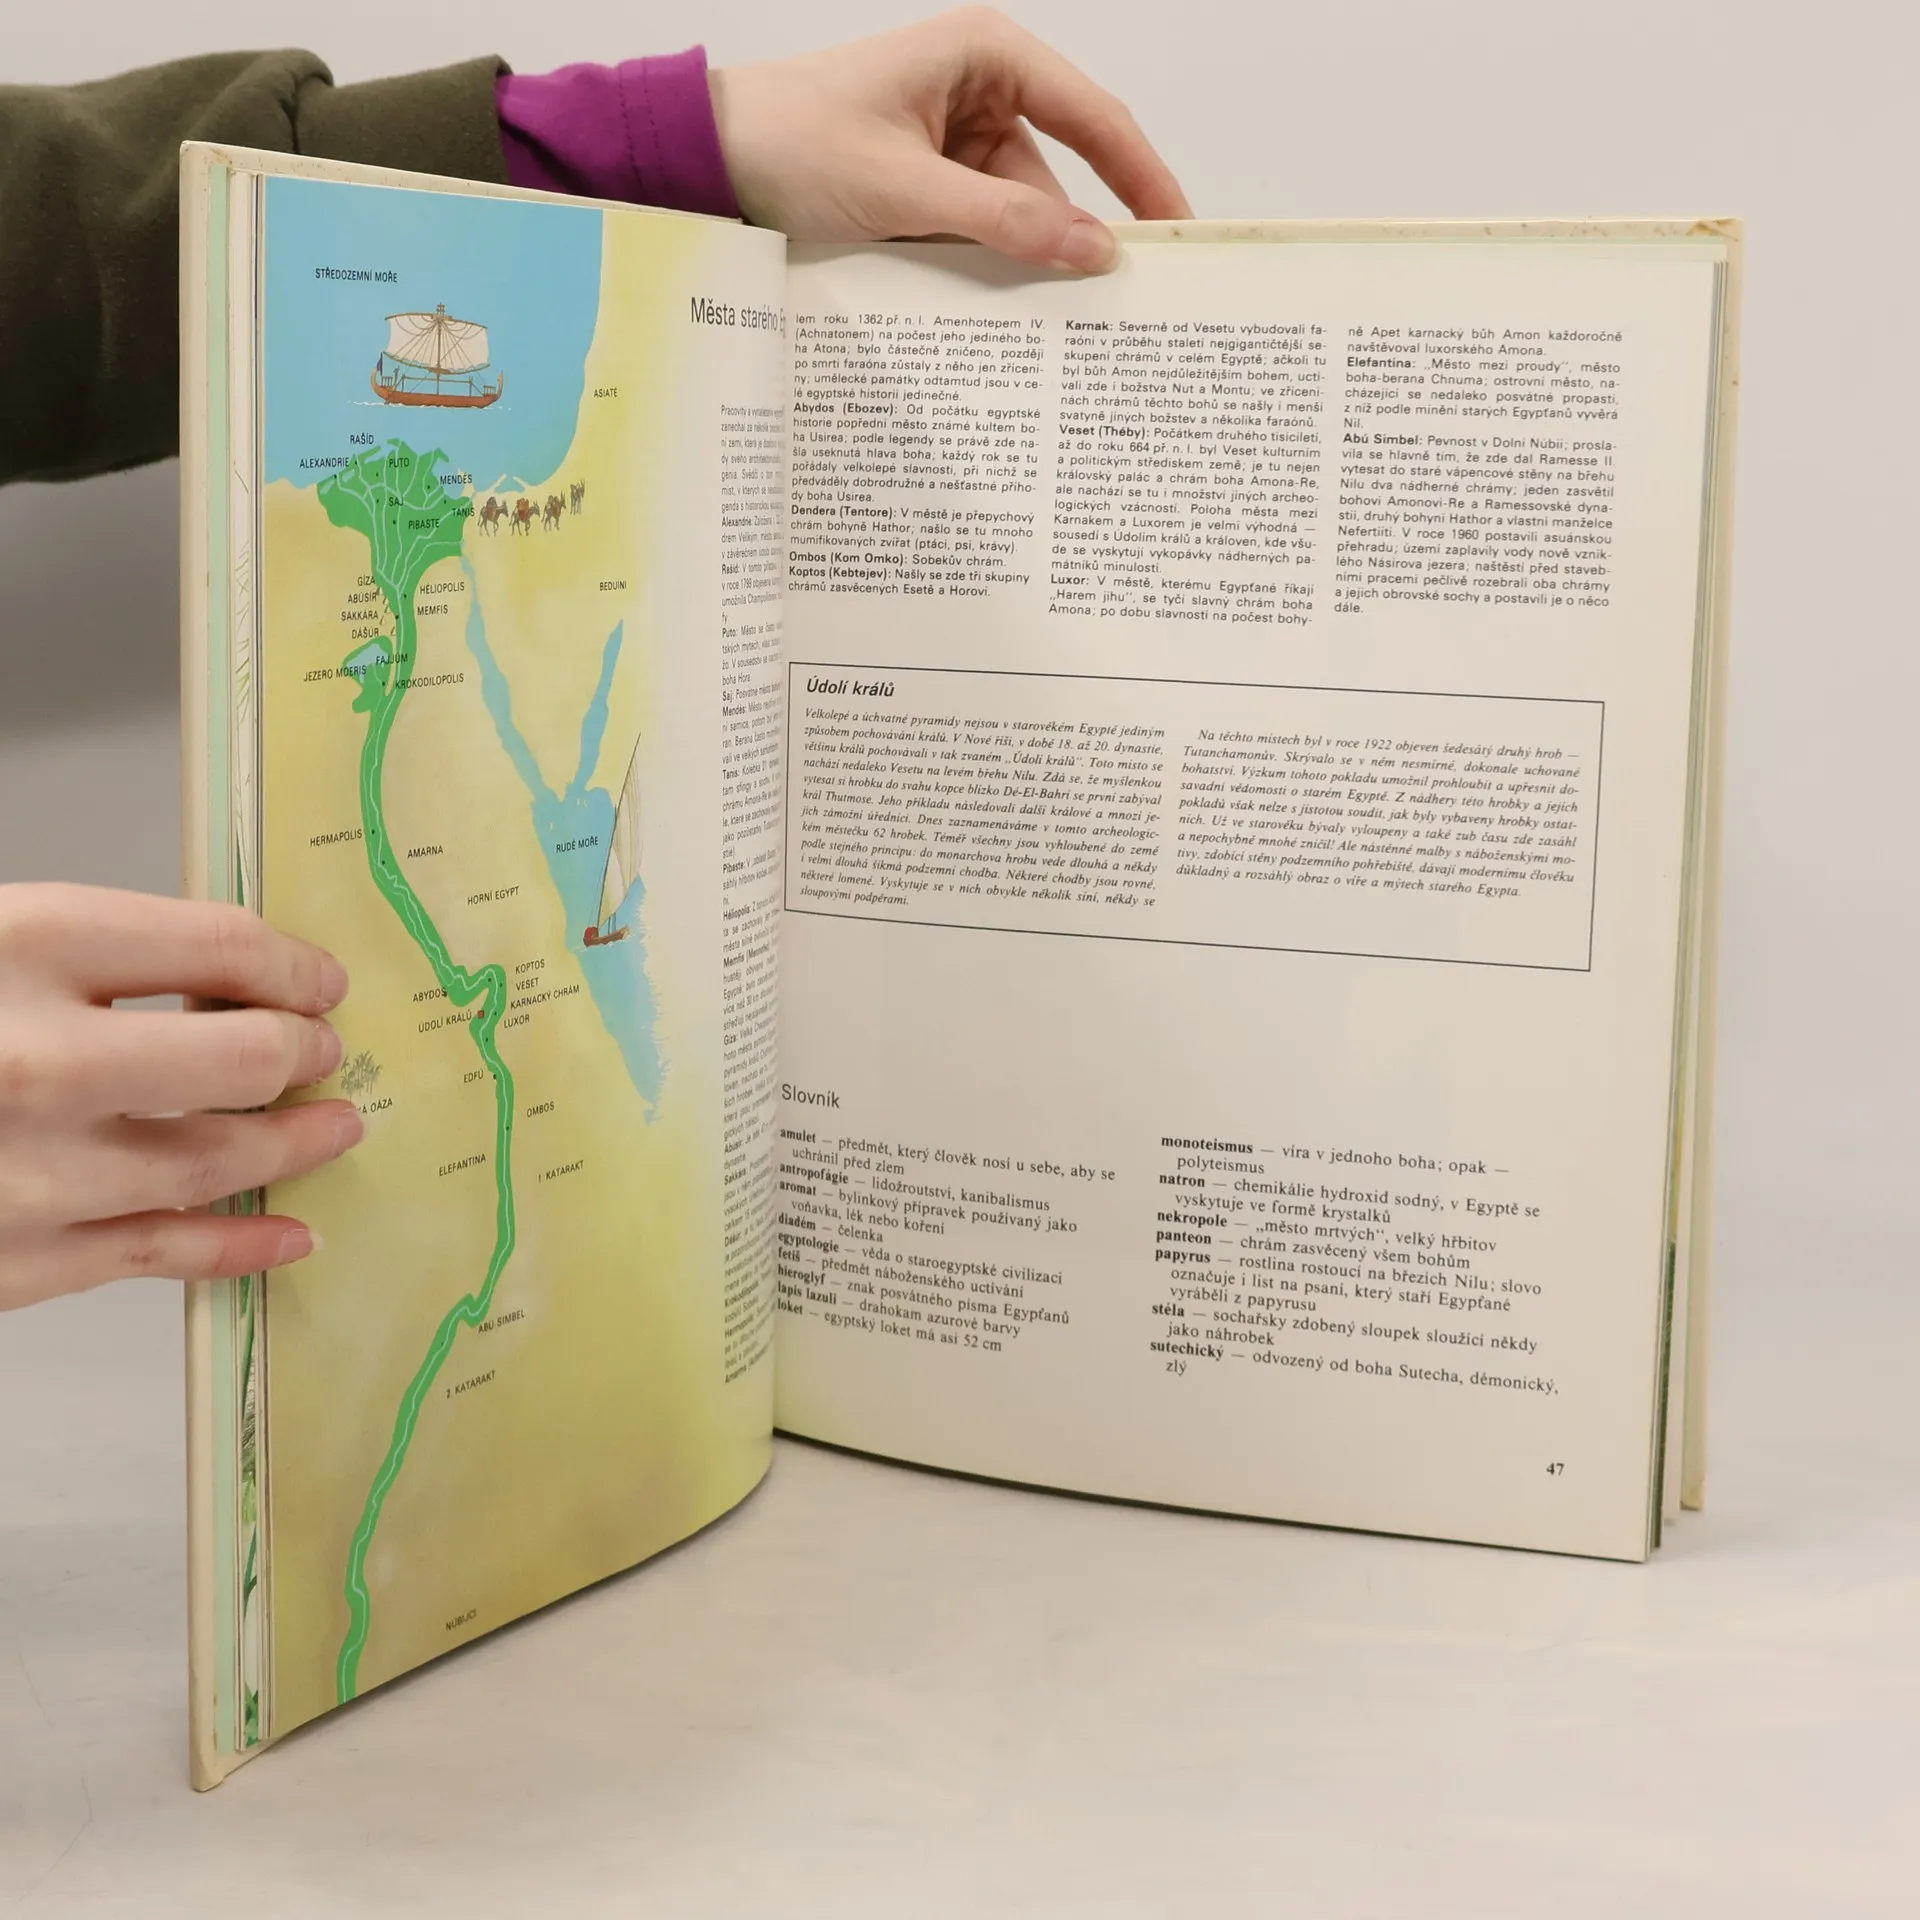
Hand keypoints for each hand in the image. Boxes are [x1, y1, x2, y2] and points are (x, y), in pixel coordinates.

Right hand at [0, 885, 362, 1311]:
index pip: (213, 944)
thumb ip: (79, 957)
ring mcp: (26, 1173)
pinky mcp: (11, 1262)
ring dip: (290, 1146)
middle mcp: (35, 1059)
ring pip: (210, 1161)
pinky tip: (292, 1234)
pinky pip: (156, 1254)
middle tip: (328, 1054)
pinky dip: (239, 1245)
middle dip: (299, 1055)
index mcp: (20, 945)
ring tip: (334, 1130)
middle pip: (236, 1059)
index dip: (286, 962)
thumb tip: (214, 981)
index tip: (316, 979)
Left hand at [710, 7, 1190, 272]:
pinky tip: (996, 316)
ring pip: (1017, 218)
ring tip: (1050, 328)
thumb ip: (1004, 221)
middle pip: (1058, 180)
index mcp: (987, 56)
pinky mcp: (926, 189)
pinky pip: (977, 235)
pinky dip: (983, 272)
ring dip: (1022, 268)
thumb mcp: (905, 189)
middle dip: (1078, 242)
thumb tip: (1094, 252)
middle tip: (1122, 312)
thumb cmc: (790, 141)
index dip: (1145, 179)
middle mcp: (978, 92)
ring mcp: (952, 144)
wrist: (705, 163)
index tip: (1181, 234)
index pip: (1095, 119)